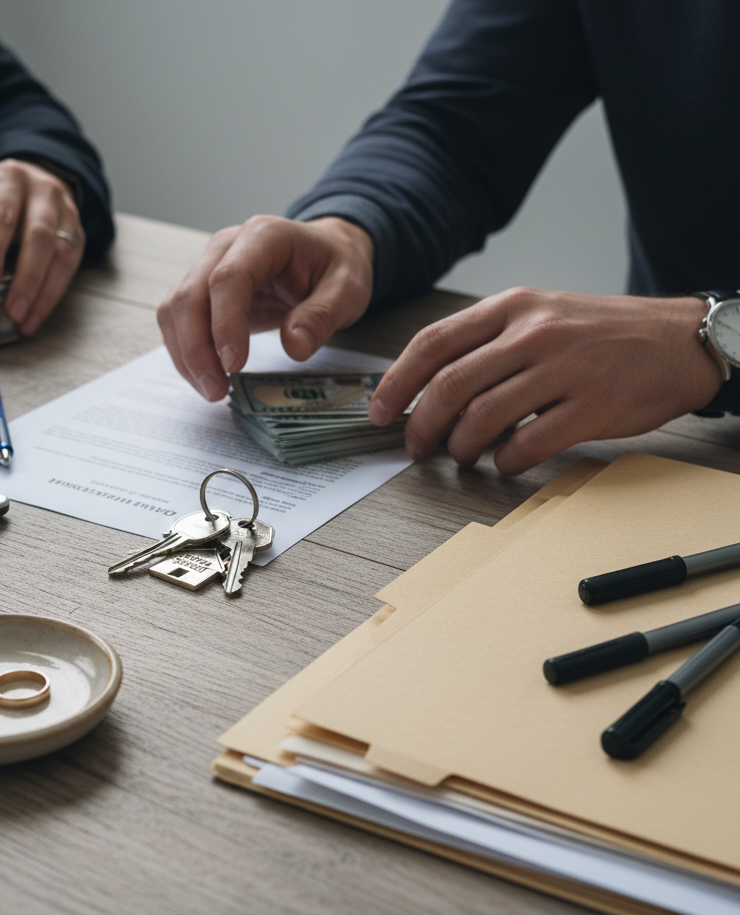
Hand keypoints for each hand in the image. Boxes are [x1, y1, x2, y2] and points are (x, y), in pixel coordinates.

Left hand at [0, 158, 83, 336]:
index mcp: (7, 180)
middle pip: (38, 236)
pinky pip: (71, 268)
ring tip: (24, 321)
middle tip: (11, 310)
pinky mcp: (79, 236)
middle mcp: (42, 193)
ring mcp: (66, 214)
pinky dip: (53, 296)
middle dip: (25, 278)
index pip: (1, 215)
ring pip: (60, 255)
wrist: (35, 184)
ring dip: (42, 293)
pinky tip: (36, 315)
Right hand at [158, 215, 373, 399]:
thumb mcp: (347, 288)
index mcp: (264, 237)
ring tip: (213, 391)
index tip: (234, 366)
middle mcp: (226, 247)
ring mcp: (207, 267)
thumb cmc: (333, 267)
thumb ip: (323, 315)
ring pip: (175, 311)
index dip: (225, 323)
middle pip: (190, 296)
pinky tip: (207, 377)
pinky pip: (178, 322)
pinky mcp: (201, 292)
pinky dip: (186, 354)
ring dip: (186, 356)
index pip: (229, 278)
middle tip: (216, 391)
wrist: (324, 254)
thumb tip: (294, 347)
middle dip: (196, 349)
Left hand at [368, 288, 720, 474]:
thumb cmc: (600, 333)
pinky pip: (527, 446)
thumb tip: (425, 387)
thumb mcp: (540, 315)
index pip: (434, 343)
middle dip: (420, 425)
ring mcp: (565, 370)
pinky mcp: (592, 408)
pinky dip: (505, 462)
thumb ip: (486, 343)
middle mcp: (535, 333)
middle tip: (416, 447)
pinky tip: (505, 461)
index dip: (396, 382)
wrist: (679, 340)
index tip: (379, 411)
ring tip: (462, 455)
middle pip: (449, 386)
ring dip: (460, 448)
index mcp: (513, 307)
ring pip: (482, 418)